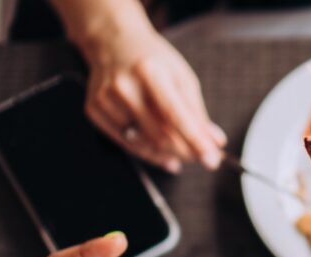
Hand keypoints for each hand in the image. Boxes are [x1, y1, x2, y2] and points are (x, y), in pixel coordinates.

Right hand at [80, 20, 225, 172]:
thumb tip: (216, 143)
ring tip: (184, 154)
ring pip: (145, 146)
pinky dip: (150, 154)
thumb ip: (197, 113)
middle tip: (202, 157)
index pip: (176, 116)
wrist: (113, 42)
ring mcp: (105, 100)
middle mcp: (124, 87)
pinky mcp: (94, 111)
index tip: (212, 160)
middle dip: (186, 153)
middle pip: (160, 137)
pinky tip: (165, 154)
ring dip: (170, 156)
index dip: (196, 142)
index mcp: (149, 72)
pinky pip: (128, 145)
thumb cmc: (153, 61)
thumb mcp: (181, 78)